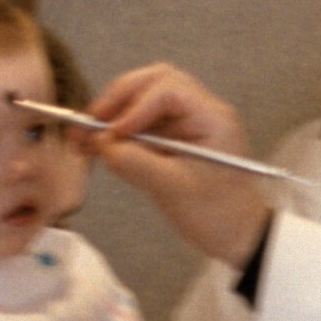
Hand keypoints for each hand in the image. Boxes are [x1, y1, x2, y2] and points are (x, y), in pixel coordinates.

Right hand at [82, 63, 272, 266]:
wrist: (236, 236)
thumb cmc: (217, 215)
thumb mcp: (175, 190)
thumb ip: (136, 164)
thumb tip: (100, 143)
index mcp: (212, 117)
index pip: (169, 90)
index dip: (136, 107)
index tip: (113, 133)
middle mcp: (199, 111)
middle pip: (153, 84)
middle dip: (118, 100)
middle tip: (90, 123)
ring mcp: (184, 123)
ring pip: (142, 101)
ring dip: (112, 116)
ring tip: (83, 139)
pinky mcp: (171, 138)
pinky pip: (140, 125)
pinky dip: (116, 133)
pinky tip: (94, 147)